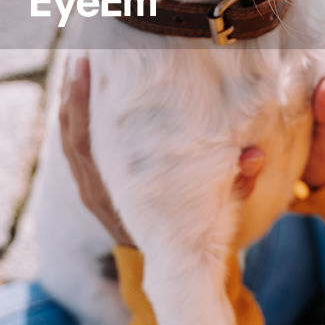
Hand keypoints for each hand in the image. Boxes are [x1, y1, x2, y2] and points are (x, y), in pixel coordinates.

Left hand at [58, 57, 266, 247]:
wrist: (169, 268)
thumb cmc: (194, 236)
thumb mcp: (216, 216)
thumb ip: (237, 186)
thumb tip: (255, 156)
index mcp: (112, 198)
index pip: (84, 146)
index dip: (81, 107)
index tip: (85, 71)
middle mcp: (94, 190)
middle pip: (71, 135)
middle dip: (73, 94)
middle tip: (80, 56)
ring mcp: (89, 186)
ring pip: (69, 136)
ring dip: (72, 99)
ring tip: (80, 61)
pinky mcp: (91, 180)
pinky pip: (75, 141)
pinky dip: (77, 112)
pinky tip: (87, 87)